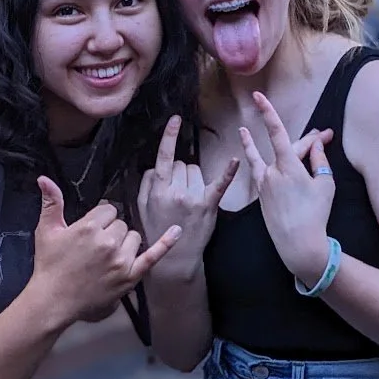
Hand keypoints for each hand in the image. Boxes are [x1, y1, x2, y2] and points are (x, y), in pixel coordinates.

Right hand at [31, 178, 181, 326]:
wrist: (53, 301)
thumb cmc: (49, 266)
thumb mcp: (46, 231)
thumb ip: (51, 203)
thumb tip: (44, 179)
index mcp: (89, 227)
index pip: (108, 209)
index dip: (99, 219)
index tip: (92, 229)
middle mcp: (108, 242)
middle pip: (121, 224)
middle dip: (110, 231)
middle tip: (94, 247)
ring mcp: (121, 261)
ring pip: (134, 237)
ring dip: (124, 243)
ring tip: (106, 256)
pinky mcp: (129, 277)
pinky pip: (152, 256)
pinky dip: (166, 244)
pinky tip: (177, 230)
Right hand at [137, 116, 238, 280]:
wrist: (175, 259)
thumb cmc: (157, 231)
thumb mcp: (142, 207)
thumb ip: (147, 183)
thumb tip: (157, 167)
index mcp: (158, 190)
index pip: (164, 157)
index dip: (169, 136)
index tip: (176, 119)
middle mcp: (176, 191)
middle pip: (182, 164)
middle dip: (179, 172)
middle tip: (177, 192)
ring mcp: (194, 198)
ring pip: (196, 171)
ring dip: (193, 178)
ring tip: (189, 199)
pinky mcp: (209, 205)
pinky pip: (219, 183)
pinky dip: (228, 171)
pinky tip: (236, 159)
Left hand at [239, 94, 336, 283]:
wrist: (298, 244)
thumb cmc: (315, 215)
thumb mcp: (325, 185)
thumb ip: (320, 160)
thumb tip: (317, 144)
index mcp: (288, 166)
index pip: (277, 132)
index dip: (267, 112)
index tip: (258, 97)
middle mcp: (272, 172)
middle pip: (287, 147)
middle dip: (307, 142)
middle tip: (324, 137)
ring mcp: (264, 184)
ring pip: (270, 160)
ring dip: (268, 148)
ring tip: (243, 131)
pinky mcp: (262, 195)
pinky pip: (262, 173)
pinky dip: (260, 163)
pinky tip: (251, 158)